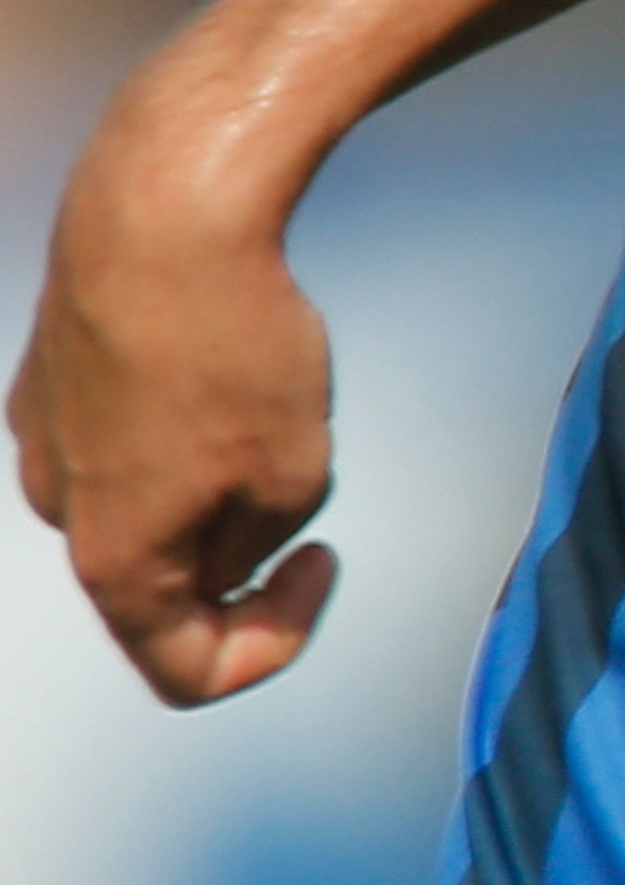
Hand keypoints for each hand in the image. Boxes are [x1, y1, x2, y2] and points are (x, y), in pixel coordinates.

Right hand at [14, 150, 341, 704]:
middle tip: (305, 477)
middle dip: (246, 553)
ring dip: (216, 482)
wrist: (162, 214)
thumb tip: (220, 553)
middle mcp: (58, 510)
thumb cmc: (236, 345)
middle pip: (165, 582)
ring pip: (148, 502)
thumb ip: (253, 546)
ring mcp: (41, 440)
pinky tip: (223, 357)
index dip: (273, 647)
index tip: (323, 566)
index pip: (187, 670)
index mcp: (114, 560)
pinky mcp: (49, 378)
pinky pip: (126, 436)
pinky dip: (182, 425)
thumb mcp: (294, 477)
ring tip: (265, 400)